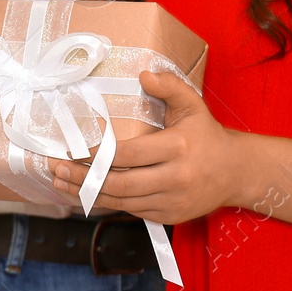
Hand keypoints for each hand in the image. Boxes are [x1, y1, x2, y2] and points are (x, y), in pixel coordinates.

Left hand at [50, 71, 240, 224]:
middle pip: (119, 182)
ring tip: (61, 182)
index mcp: (177, 148)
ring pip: (121, 201)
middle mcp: (174, 178)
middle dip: (82, 178)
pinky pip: (130, 210)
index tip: (72, 150)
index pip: (127, 154)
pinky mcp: (168, 216)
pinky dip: (106, 202)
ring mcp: (171, 201)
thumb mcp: (193, 104)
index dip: (96, 154)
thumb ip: (169, 86)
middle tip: (55, 169)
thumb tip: (143, 74)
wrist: (236, 172)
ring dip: (87, 193)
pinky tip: (85, 193)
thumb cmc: (207, 135)